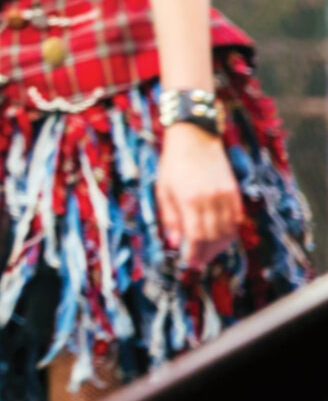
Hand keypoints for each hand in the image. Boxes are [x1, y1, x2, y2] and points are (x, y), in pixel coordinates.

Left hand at [158, 124, 244, 271]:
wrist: (195, 137)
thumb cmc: (173, 163)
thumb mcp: (163, 189)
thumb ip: (170, 217)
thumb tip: (175, 243)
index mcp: (189, 200)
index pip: (196, 237)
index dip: (194, 253)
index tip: (189, 263)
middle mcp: (210, 199)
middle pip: (213, 237)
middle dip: (206, 253)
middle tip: (198, 262)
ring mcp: (226, 195)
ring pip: (228, 231)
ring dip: (219, 246)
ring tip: (208, 253)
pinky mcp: (235, 191)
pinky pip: (236, 219)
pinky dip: (230, 232)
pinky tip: (221, 238)